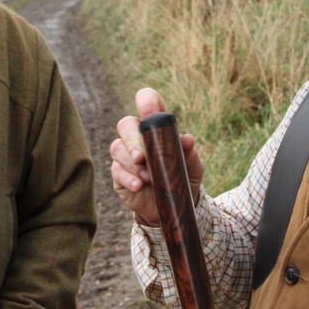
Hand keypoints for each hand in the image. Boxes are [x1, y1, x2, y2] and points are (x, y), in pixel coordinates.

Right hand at [110, 87, 203, 226]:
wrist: (174, 206)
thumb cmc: (183, 178)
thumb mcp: (192, 165)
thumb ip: (189, 152)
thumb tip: (187, 139)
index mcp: (157, 126)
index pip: (148, 102)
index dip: (146, 102)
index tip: (148, 112)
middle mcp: (138, 135)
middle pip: (125, 124)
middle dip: (132, 140)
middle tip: (142, 158)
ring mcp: (126, 154)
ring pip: (117, 147)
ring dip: (132, 164)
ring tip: (148, 178)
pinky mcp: (119, 173)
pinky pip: (116, 170)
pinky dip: (128, 178)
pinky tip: (138, 186)